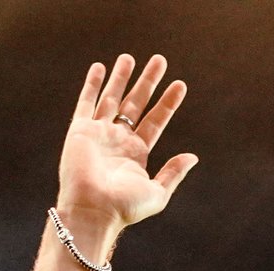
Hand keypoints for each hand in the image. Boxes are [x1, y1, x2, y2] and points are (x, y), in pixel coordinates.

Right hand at [57, 54, 197, 242]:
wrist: (93, 210)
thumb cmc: (125, 207)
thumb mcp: (158, 193)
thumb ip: (174, 173)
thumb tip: (193, 156)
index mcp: (136, 154)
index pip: (156, 121)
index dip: (168, 102)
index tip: (180, 84)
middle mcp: (118, 140)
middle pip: (136, 103)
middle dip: (148, 82)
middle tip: (160, 60)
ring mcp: (99, 133)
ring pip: (112, 98)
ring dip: (121, 77)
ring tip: (129, 57)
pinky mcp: (80, 131)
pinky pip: (87, 102)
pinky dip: (93, 84)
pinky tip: (100, 67)